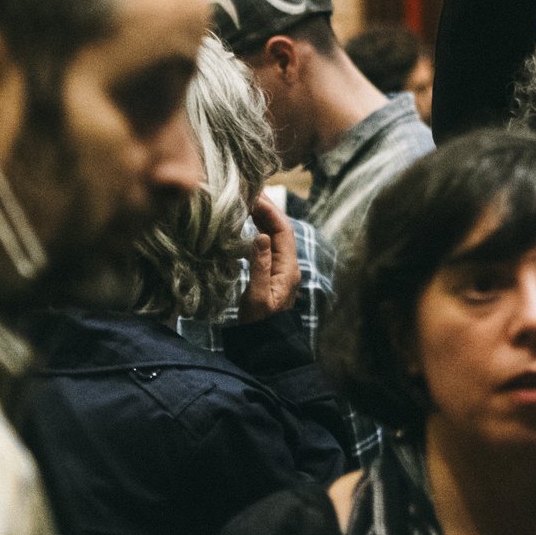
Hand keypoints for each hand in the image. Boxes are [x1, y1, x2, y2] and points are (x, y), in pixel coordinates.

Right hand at [237, 193, 300, 323]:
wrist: (265, 343)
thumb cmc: (260, 323)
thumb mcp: (258, 295)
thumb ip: (260, 266)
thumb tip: (261, 235)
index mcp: (288, 268)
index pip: (282, 231)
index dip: (270, 211)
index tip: (254, 195)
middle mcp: (287, 265)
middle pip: (280, 229)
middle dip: (267, 209)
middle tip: (249, 191)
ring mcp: (280, 268)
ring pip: (274, 235)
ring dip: (262, 218)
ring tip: (247, 201)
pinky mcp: (271, 272)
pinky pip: (268, 244)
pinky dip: (258, 230)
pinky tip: (248, 224)